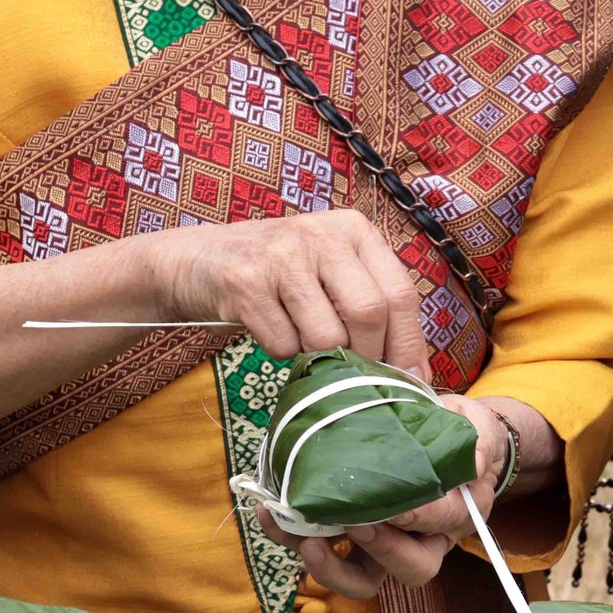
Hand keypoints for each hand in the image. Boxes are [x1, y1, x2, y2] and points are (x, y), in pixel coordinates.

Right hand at [160, 208, 426, 374]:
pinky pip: (283, 344)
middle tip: (353, 373)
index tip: (411, 381)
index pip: (400, 293)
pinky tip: (268, 328)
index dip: (408, 344)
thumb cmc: (278, 276)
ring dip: (318, 356)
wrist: (197, 261)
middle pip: (369, 313)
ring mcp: (282, 255)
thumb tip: (415, 374)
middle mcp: (322, 234)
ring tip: (301, 338)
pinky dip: (281, 352)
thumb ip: (371, 306)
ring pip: (327, 336)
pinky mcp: (245, 281)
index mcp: (353, 230)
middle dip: (366, 357)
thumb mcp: (329, 272)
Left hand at [284, 396, 561, 598]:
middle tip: (353, 524)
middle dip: (379, 552)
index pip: (441, 524)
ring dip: (329, 566)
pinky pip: (323, 553)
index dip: (417, 518)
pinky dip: (292, 540)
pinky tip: (271, 514)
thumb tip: (472, 461)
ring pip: (361, 580)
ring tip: (305, 538)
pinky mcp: (349, 540)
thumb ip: (476, 441)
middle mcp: (424, 541)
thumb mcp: (475, 426)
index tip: (392, 506)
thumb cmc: (459, 435)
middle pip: (408, 570)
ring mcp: (385, 546)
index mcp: (457, 514)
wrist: (442, 438)